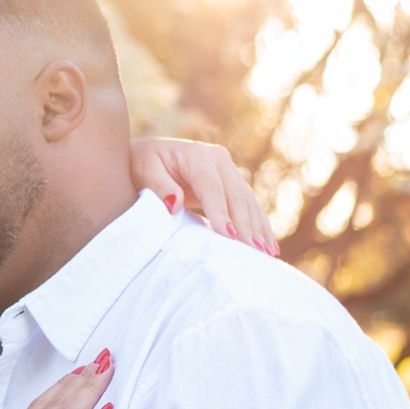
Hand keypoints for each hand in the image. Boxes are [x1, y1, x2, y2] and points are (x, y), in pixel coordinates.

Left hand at [129, 136, 278, 254]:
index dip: (221, 212)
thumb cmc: (142, 164)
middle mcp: (218, 160)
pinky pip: (247, 206)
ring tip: (267, 253)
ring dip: (259, 228)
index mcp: (198, 155)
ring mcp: (228, 170)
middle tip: (255, 251)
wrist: (148, 155)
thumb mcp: (143, 170)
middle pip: (236, 196)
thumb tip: (174, 203)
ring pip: (247, 202)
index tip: (229, 235)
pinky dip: (258, 225)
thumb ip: (158, 186)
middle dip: (247, 225)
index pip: (212, 188)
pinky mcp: (231, 183)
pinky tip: (267, 245)